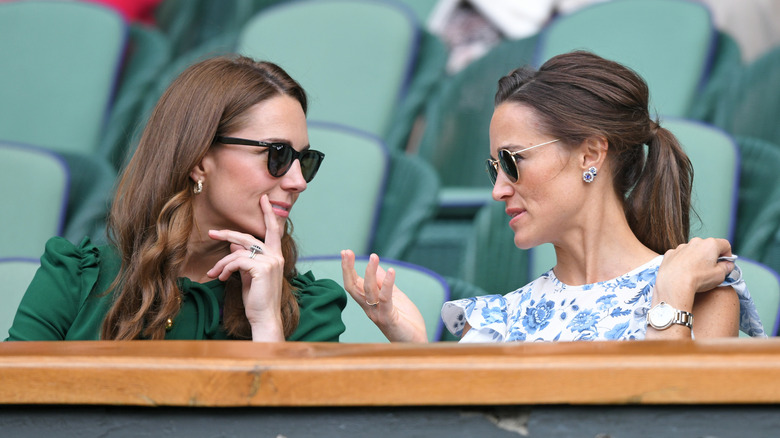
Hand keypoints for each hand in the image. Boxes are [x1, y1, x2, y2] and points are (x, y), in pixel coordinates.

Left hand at [206, 194, 285, 340]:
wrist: (264, 318)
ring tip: (214, 273)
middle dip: (228, 233)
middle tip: (211, 232)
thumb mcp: (249, 275)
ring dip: (222, 262)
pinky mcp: (262, 269)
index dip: (267, 214)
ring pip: (239, 251)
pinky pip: (237, 261)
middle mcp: (276, 256)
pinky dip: (226, 268)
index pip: (272, 230)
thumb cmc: (258, 299)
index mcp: (276, 256)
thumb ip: (245, 258)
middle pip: (248, 237)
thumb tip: (233, 243)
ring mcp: (271, 262)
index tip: (262, 199)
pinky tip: (222, 278)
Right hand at [340, 250, 427, 341]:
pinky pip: (386, 299)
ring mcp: (377, 314)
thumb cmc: (406, 322)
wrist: (417, 343)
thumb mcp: (396, 297)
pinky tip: (391, 271)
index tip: (345, 252)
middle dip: (348, 269)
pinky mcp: (389, 318)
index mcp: (369, 303)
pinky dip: (388, 284)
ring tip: (373, 257)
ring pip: (368, 291)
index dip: (348, 269)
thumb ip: (385, 284)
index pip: (354, 284)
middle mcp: (369, 308)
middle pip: (353, 287)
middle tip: (346, 252)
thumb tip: (378, 267)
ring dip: (370, 272)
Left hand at [649, 237, 738, 338]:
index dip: (728, 255)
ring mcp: (681, 247)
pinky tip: (683, 273)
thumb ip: (726, 267)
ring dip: (696, 259)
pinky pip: (680, 256)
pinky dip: (683, 262)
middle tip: (711, 270)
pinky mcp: (670, 254)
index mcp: (710, 244)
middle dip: (711, 256)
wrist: (674, 284)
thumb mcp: (720, 275)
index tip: (725, 264)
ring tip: (696, 273)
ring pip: (693, 251)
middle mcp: (695, 242)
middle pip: (708, 247)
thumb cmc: (698, 279)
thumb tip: (727, 264)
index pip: (725, 245)